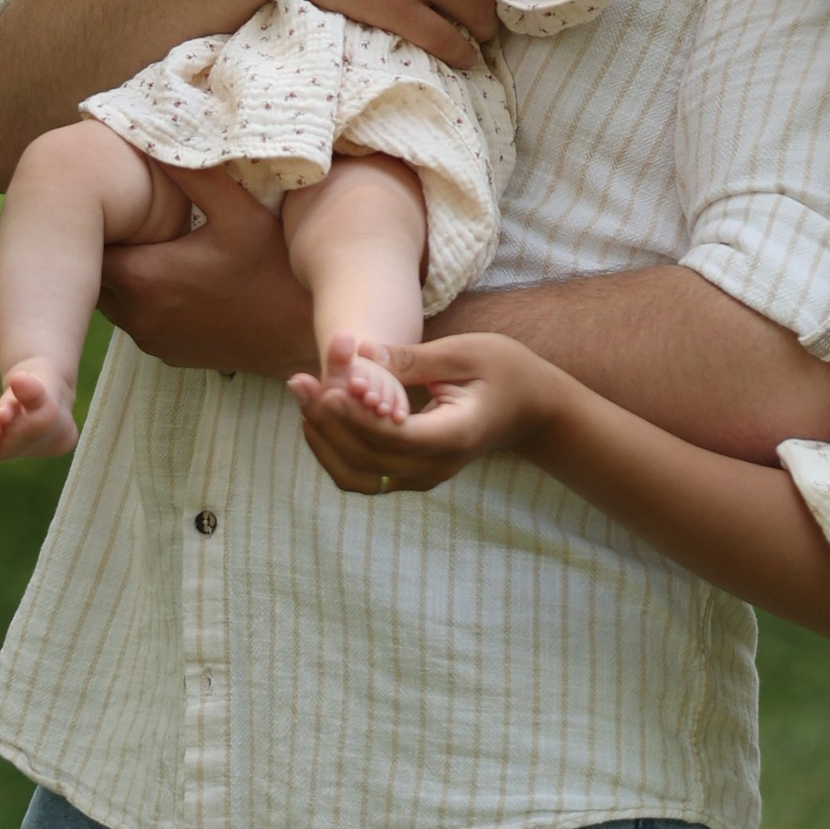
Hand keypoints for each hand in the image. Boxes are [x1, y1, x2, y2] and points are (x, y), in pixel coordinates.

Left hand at [100, 181, 313, 373]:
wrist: (302, 335)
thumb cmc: (274, 271)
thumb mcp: (242, 213)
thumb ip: (196, 175)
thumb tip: (160, 136)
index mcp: (146, 277)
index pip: (87, 247)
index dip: (96, 220)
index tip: (113, 199)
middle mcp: (138, 315)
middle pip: (96, 273)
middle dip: (106, 243)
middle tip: (126, 212)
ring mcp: (151, 338)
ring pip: (113, 297)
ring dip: (123, 270)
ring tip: (147, 237)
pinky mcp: (166, 351)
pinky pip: (137, 318)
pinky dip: (142, 296)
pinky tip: (172, 272)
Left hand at [290, 330, 556, 494]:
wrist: (530, 408)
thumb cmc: (504, 370)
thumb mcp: (466, 352)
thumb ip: (413, 359)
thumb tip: (361, 354)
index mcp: (454, 437)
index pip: (394, 438)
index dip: (356, 417)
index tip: (327, 386)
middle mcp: (435, 468)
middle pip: (367, 460)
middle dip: (327, 421)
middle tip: (299, 380)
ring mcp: (421, 477)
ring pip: (356, 475)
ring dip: (323, 438)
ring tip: (302, 393)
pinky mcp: (408, 474)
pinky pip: (360, 473)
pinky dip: (334, 448)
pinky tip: (318, 411)